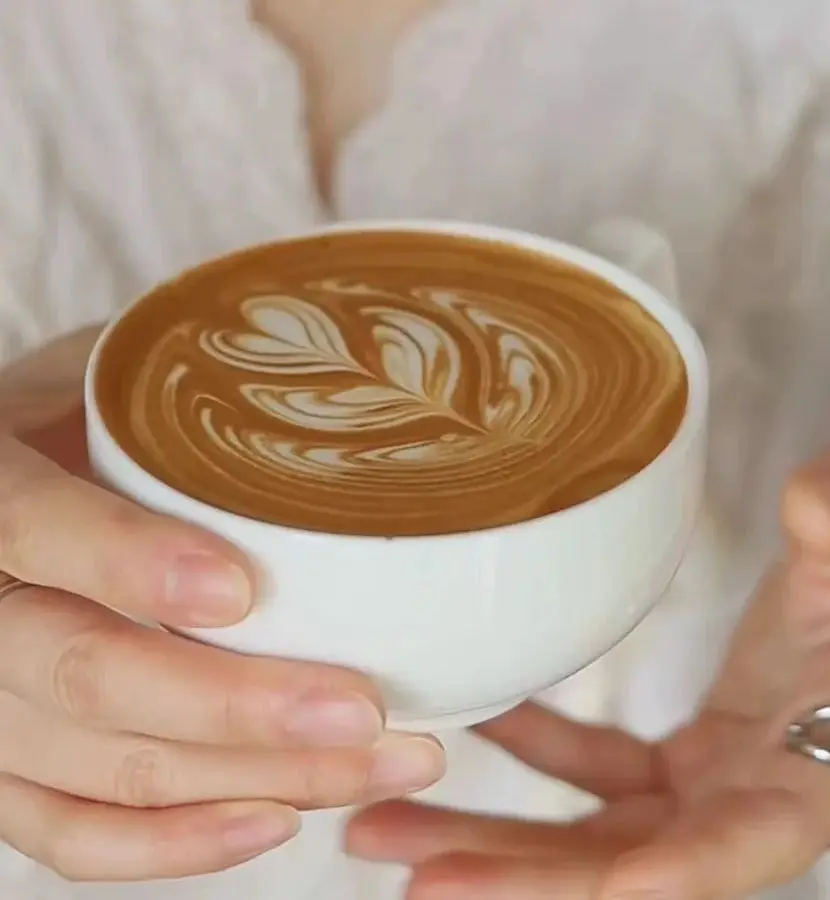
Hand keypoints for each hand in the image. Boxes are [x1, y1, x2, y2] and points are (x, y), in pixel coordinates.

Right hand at [0, 328, 444, 881]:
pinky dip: (174, 844)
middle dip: (236, 707)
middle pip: (83, 674)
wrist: (2, 489)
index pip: (32, 524)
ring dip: (252, 780)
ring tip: (380, 761)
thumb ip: (182, 394)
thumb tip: (348, 392)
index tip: (238, 590)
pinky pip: (68, 833)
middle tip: (366, 712)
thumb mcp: (103, 378)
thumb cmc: (64, 420)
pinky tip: (276, 820)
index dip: (127, 562)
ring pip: (102, 770)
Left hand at [348, 442, 829, 898]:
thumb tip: (818, 509)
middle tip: (414, 877)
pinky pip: (592, 766)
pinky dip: (530, 747)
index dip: (675, 874)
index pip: (746, 845)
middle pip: (632, 870)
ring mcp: (710, 789)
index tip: (598, 890)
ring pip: (593, 835)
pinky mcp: (681, 762)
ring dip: (493, 836)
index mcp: (820, 770)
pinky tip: (474, 716)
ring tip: (386, 824)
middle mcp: (755, 801)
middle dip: (526, 882)